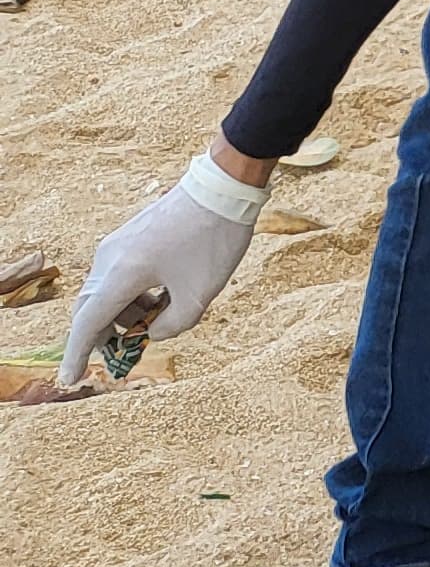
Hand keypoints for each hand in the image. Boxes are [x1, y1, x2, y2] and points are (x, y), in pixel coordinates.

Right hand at [61, 155, 265, 385]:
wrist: (223, 187)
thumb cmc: (214, 240)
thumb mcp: (199, 294)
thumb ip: (172, 325)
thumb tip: (152, 332)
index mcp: (121, 275)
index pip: (88, 324)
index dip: (77, 355)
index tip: (70, 379)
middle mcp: (109, 259)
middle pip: (93, 309)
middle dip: (107, 334)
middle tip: (130, 349)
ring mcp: (117, 245)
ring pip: (109, 293)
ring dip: (128, 312)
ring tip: (168, 313)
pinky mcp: (130, 238)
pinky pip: (121, 276)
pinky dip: (135, 294)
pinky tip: (168, 294)